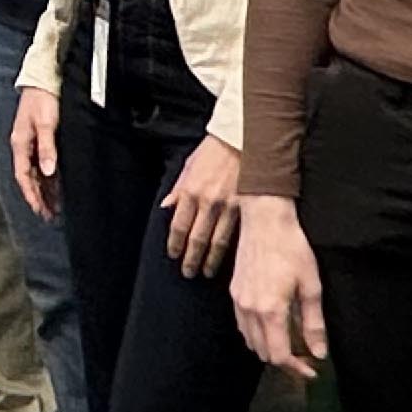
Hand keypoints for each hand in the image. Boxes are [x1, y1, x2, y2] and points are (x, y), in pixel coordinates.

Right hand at [12, 86, 61, 220]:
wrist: (44, 79)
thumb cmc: (43, 99)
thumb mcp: (46, 124)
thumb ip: (47, 148)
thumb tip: (48, 171)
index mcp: (20, 143)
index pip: (23, 176)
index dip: (31, 194)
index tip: (39, 209)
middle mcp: (24, 146)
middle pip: (29, 178)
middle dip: (38, 197)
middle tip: (48, 215)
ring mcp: (32, 143)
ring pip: (37, 173)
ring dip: (44, 190)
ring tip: (54, 207)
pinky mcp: (42, 139)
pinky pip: (44, 164)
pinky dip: (49, 178)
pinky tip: (57, 187)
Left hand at [163, 135, 245, 278]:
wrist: (242, 139)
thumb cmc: (214, 150)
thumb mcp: (189, 165)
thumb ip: (178, 188)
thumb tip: (166, 206)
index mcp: (191, 191)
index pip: (178, 226)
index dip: (175, 244)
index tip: (173, 255)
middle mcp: (208, 202)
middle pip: (196, 238)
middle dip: (191, 258)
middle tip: (188, 272)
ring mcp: (228, 206)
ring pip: (217, 241)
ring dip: (210, 259)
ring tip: (206, 272)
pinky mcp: (246, 208)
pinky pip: (236, 233)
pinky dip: (230, 248)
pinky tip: (229, 259)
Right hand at [232, 197, 331, 375]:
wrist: (264, 220)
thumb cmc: (293, 250)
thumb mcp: (311, 287)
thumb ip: (313, 324)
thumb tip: (318, 354)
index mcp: (270, 310)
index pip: (279, 355)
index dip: (296, 369)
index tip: (312, 371)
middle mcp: (249, 310)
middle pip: (263, 352)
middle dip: (284, 361)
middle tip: (305, 359)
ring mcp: (238, 301)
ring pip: (250, 341)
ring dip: (269, 348)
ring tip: (290, 344)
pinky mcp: (234, 292)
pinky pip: (242, 325)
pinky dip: (257, 335)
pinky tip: (272, 326)